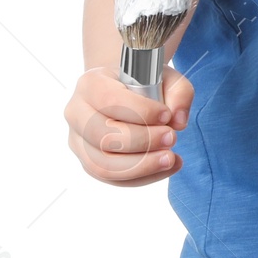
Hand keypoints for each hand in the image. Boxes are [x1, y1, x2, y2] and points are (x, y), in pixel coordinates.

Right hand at [64, 64, 193, 186]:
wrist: (128, 93)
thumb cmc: (146, 84)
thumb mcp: (168, 78)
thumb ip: (179, 93)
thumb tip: (178, 122)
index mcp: (90, 84)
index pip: (110, 100)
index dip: (141, 111)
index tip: (167, 115)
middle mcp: (77, 113)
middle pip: (103, 136)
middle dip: (143, 141)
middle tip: (172, 138)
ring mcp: (79, 141)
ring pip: (102, 164)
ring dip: (141, 165)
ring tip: (171, 158)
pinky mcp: (89, 162)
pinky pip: (112, 179)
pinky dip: (143, 176)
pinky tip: (167, 166)